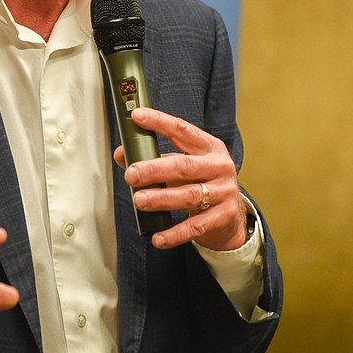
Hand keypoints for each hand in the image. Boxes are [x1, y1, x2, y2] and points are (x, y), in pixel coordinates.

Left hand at [115, 107, 247, 251]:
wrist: (231, 215)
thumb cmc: (201, 183)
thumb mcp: (184, 167)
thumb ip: (155, 159)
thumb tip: (121, 154)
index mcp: (209, 147)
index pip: (182, 130)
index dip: (159, 122)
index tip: (137, 116)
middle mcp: (219, 167)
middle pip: (184, 166)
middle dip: (155, 169)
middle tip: (131, 174)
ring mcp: (224, 193)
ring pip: (189, 195)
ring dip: (162, 198)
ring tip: (139, 200)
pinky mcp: (222, 217)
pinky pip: (195, 226)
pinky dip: (174, 233)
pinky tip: (158, 237)